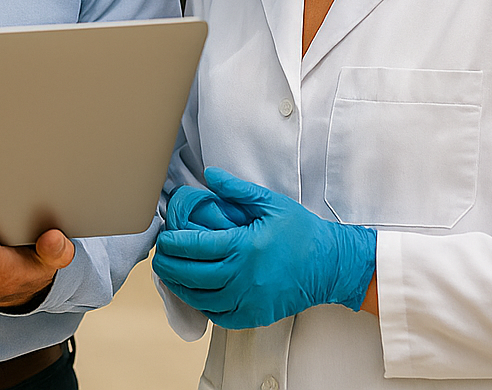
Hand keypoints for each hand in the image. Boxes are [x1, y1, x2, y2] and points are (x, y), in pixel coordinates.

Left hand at [152, 167, 375, 329]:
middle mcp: (243, 276)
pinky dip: (202, 306)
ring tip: (170, 274)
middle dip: (168, 265)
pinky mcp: (256, 315)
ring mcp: (249, 300)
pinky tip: (195, 293)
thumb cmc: (302, 231)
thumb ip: (237, 189)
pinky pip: (219, 316)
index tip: (164, 237)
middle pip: (191, 274)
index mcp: (244, 246)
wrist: (331, 265)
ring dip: (180, 287)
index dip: (173, 242)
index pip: (195, 246)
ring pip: (201, 298)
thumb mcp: (271, 203)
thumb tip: (209, 175)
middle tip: (160, 256)